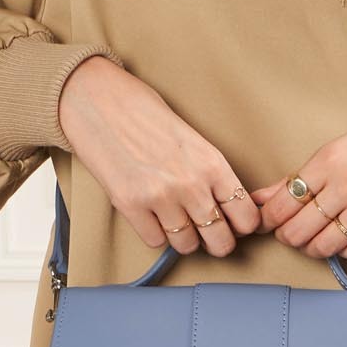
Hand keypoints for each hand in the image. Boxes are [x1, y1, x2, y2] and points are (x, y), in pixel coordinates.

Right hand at [58, 56, 261, 256]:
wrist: (99, 100)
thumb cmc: (144, 112)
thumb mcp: (192, 138)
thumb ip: (210, 172)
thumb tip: (225, 206)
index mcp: (213, 163)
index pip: (246, 216)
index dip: (242, 226)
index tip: (234, 223)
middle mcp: (191, 184)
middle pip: (221, 241)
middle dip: (217, 240)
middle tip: (208, 230)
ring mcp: (160, 198)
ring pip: (187, 245)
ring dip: (184, 237)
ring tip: (176, 219)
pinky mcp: (130, 206)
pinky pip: (156, 242)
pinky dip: (156, 233)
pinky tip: (152, 214)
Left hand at [252, 90, 346, 260]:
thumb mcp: (340, 146)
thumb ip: (300, 175)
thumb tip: (262, 197)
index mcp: (329, 159)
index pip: (282, 203)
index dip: (270, 221)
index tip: (270, 224)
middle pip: (299, 229)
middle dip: (290, 238)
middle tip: (293, 235)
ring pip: (326, 245)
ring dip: (315, 249)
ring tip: (318, 241)